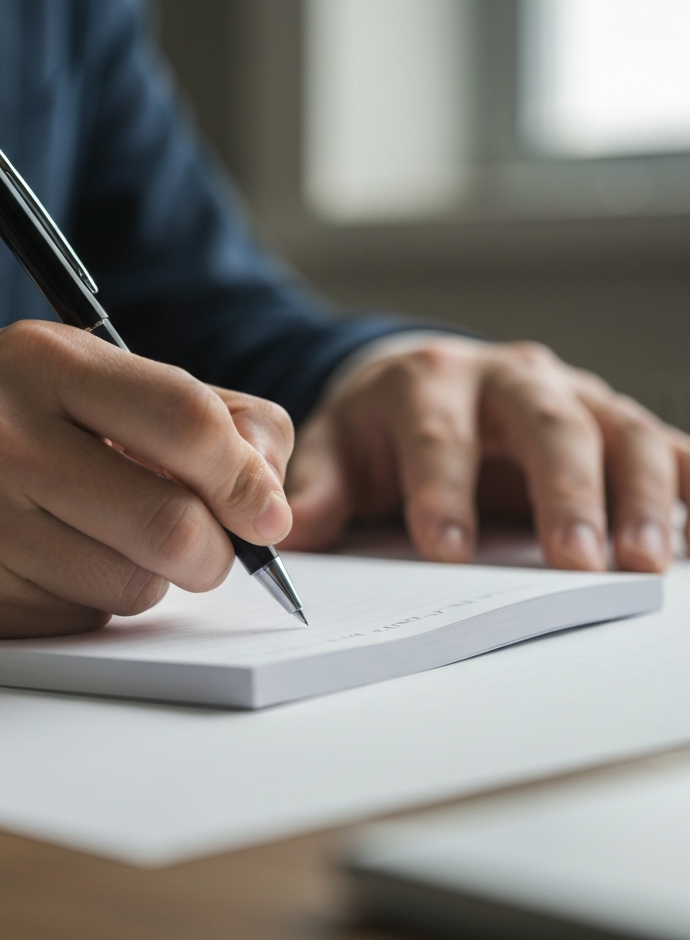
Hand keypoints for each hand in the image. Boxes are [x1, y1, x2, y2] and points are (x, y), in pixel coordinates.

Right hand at [0, 321, 292, 636]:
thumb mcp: (64, 375)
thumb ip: (181, 410)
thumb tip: (268, 482)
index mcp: (44, 363)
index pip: (186, 421)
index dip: (248, 478)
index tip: (269, 513)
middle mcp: (3, 438)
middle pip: (172, 525)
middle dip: (214, 551)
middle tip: (208, 546)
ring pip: (133, 588)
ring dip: (148, 577)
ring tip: (104, 539)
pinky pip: (78, 621)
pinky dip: (91, 601)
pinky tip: (50, 563)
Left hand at [283, 337, 689, 571]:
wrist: (419, 378)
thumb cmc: (378, 423)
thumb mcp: (334, 444)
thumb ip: (316, 486)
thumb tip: (289, 535)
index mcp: (426, 381)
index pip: (438, 433)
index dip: (443, 489)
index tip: (446, 548)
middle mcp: (505, 377)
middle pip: (544, 424)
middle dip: (562, 491)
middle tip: (573, 562)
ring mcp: (566, 392)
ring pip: (616, 430)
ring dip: (638, 493)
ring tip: (647, 560)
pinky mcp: (607, 417)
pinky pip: (661, 441)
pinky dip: (687, 476)